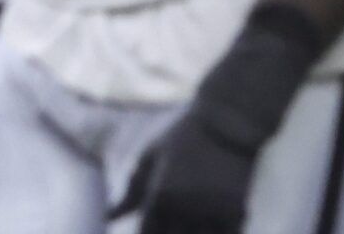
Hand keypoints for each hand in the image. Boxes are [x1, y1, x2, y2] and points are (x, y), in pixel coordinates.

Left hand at [111, 117, 255, 233]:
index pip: (146, 233)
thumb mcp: (152, 156)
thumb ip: (131, 190)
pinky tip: (213, 227)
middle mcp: (183, 210)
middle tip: (170, 223)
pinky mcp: (235, 211)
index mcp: (159, 198)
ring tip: (189, 225)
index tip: (151, 228)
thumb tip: (108, 215)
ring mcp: (210, 213)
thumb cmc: (185, 134)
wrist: (229, 120)